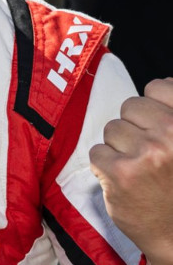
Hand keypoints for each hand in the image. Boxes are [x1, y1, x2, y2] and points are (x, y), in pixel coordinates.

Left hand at [90, 78, 172, 264]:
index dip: (152, 107)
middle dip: (134, 128)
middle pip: (130, 106)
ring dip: (119, 148)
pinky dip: (105, 166)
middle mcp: (170, 135)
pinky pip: (98, 152)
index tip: (155, 126)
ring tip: (138, 170)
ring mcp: (145, 153)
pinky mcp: (120, 172)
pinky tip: (123, 181)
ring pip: (112, 128)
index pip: (158, 88)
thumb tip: (161, 83)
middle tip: (147, 154)